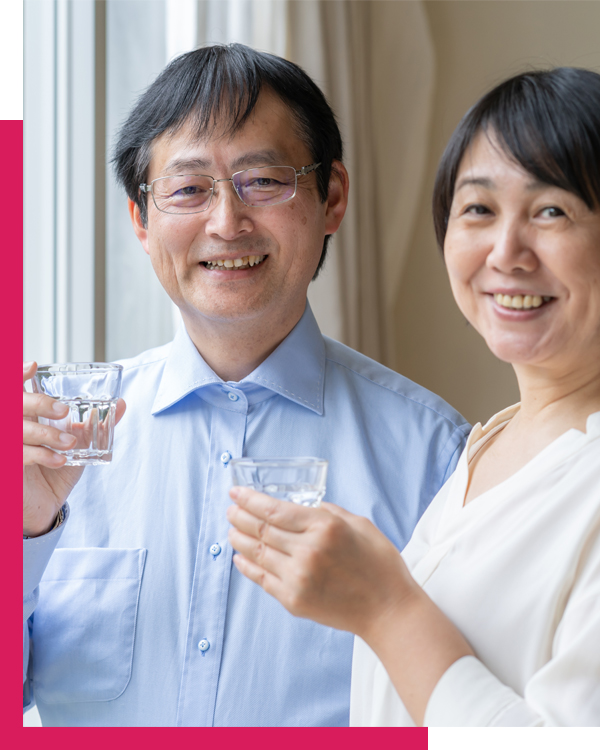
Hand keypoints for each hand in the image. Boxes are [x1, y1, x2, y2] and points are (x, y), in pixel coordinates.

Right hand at [23, 361, 125, 536]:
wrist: (43, 507)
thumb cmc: (55, 471)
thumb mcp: (77, 445)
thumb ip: (95, 424)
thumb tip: (121, 404)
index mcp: (24, 417)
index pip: (14, 390)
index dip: (17, 374)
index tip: (34, 365)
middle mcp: (12, 428)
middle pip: (13, 405)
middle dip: (39, 404)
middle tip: (64, 411)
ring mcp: (8, 447)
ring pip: (16, 429)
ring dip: (46, 434)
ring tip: (70, 443)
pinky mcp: (8, 466)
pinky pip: (19, 455)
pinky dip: (41, 455)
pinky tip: (61, 459)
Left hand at [227, 487, 417, 638]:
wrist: (388, 611)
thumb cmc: (379, 565)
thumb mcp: (360, 525)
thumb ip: (329, 512)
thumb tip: (306, 506)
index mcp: (324, 527)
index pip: (274, 510)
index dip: (249, 500)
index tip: (236, 493)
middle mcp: (307, 551)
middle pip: (261, 529)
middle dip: (240, 516)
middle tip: (230, 509)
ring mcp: (298, 578)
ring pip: (257, 553)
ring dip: (239, 539)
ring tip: (231, 530)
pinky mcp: (294, 601)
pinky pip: (262, 579)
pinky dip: (247, 566)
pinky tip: (239, 557)